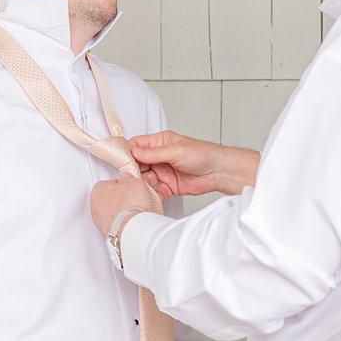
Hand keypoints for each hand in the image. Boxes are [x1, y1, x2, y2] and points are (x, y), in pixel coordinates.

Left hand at [90, 172, 160, 235]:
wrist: (131, 228)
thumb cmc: (129, 205)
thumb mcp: (133, 182)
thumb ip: (128, 177)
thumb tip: (128, 177)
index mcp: (97, 189)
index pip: (108, 183)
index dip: (121, 184)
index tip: (128, 186)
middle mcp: (94, 206)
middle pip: (108, 198)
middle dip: (120, 198)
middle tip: (132, 198)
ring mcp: (99, 221)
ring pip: (111, 212)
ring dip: (121, 211)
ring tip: (134, 210)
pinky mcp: (107, 232)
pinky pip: (116, 224)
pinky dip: (122, 222)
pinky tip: (132, 221)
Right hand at [129, 131, 259, 198]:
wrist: (218, 171)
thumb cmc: (202, 154)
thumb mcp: (175, 150)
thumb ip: (154, 153)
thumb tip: (135, 152)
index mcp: (159, 143)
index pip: (136, 146)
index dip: (127, 153)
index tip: (121, 161)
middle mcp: (159, 157)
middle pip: (138, 164)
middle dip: (132, 172)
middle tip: (128, 179)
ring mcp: (163, 172)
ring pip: (145, 179)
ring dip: (141, 185)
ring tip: (138, 190)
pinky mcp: (169, 186)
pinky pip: (156, 191)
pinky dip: (152, 195)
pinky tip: (150, 197)